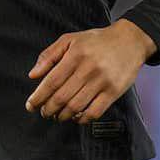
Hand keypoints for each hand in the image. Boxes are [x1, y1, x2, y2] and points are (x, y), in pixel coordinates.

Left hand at [24, 19, 155, 123]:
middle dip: (49, 108)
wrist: (129, 41)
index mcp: (75, 55)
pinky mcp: (114, 92)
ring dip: (63, 115)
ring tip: (57, 116)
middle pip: (62, 96)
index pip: (52, 81)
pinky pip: (95, 112)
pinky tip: (76, 118)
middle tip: (44, 112)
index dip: (39, 96)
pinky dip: (82, 119)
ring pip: (77, 106)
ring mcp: (102, 81)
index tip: (30, 105)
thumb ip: (49, 55)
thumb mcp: (70, 39)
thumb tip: (33, 75)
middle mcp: (88, 69)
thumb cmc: (96, 41)